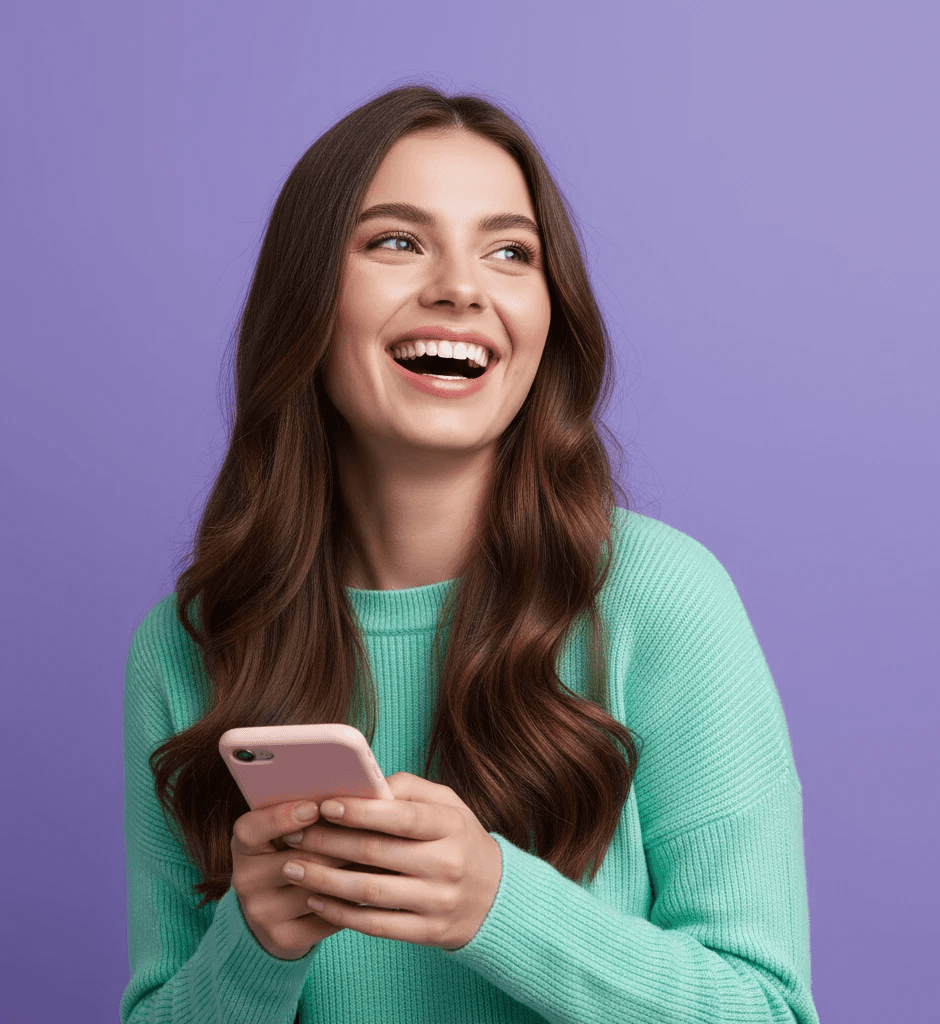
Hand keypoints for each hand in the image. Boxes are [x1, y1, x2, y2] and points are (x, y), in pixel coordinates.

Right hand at [230, 798, 375, 959]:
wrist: (276, 910)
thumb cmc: (293, 851)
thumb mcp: (287, 829)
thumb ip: (308, 810)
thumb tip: (350, 793)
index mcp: (244, 845)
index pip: (251, 829)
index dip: (281, 817)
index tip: (314, 807)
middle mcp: (245, 880)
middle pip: (297, 859)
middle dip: (340, 843)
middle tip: (376, 827)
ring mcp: (261, 913)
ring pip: (317, 888)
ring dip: (354, 871)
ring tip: (385, 854)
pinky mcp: (282, 938)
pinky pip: (327, 916)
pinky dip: (353, 900)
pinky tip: (374, 884)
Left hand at [279, 772, 502, 949]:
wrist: (496, 895)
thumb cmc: (459, 838)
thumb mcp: (448, 804)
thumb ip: (408, 789)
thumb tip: (363, 784)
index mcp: (451, 825)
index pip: (402, 816)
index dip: (361, 811)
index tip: (325, 805)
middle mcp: (446, 864)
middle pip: (377, 852)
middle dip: (327, 842)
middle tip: (292, 835)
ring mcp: (438, 901)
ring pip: (370, 892)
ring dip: (324, 881)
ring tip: (293, 868)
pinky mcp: (428, 933)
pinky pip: (376, 925)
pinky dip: (341, 914)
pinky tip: (316, 900)